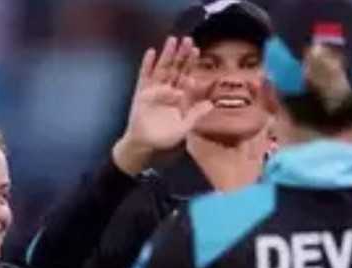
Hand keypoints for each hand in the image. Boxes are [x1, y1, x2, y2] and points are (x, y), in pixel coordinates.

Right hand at [113, 36, 213, 174]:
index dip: (191, 64)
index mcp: (179, 97)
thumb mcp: (184, 127)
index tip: (197, 51)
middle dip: (181, 54)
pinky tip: (151, 53)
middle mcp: (167, 91)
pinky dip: (147, 65)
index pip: (186, 76)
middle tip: (188, 40)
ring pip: (162, 69)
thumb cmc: (163, 138)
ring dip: (167, 55)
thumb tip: (210, 104)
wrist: (144, 144)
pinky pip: (144, 76)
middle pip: (175, 68)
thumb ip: (195, 115)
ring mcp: (153, 90)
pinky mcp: (141, 93)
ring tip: (172, 40)